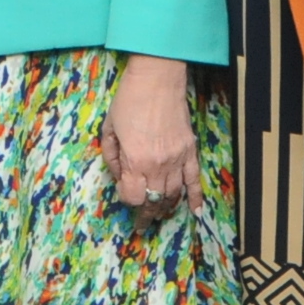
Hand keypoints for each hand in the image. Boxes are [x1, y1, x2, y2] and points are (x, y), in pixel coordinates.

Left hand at [98, 53, 202, 224]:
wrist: (158, 79)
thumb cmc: (128, 101)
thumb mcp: (109, 129)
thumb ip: (112, 157)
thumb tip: (120, 176)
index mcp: (137, 161)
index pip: (133, 196)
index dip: (126, 199)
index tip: (123, 192)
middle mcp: (159, 165)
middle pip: (154, 201)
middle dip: (146, 215)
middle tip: (141, 225)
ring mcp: (178, 159)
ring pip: (173, 195)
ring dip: (165, 208)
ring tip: (159, 216)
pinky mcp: (190, 151)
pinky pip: (194, 180)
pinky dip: (194, 198)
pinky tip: (194, 212)